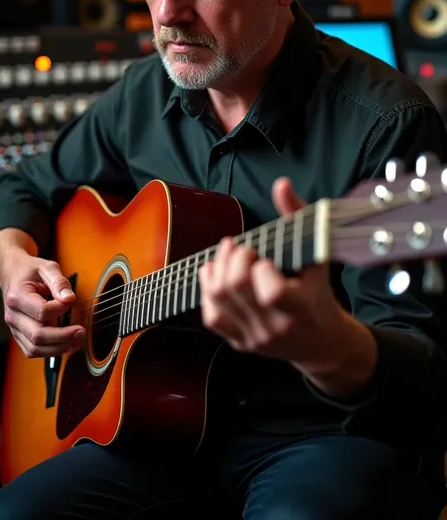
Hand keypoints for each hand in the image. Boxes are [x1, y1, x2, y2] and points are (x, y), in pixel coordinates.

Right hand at [0, 250, 85, 357]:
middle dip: (63, 337)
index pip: (41, 312)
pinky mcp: (19, 335)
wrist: (13, 274)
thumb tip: (69, 299)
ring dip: (58, 348)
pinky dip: (51, 351)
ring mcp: (14, 328)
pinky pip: (33, 351)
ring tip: (77, 339)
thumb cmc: (30, 271)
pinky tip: (66, 343)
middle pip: (37, 336)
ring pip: (34, 349)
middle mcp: (13, 316)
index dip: (60, 309)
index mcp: (17, 297)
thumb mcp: (47, 267)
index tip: (70, 301)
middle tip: (82, 331)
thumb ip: (59, 282)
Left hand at [198, 177, 344, 367]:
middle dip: (234, 258)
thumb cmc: (319, 292)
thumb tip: (281, 185)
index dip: (261, 267)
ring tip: (228, 253)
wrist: (321, 342)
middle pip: (236, 288)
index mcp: (301, 308)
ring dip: (218, 267)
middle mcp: (276, 327)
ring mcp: (256, 338)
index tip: (266, 257)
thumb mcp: (317, 255)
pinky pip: (211, 317)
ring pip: (219, 299)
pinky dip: (207, 289)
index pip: (270, 291)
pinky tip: (215, 273)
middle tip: (242, 248)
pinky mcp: (241, 343)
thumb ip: (298, 217)